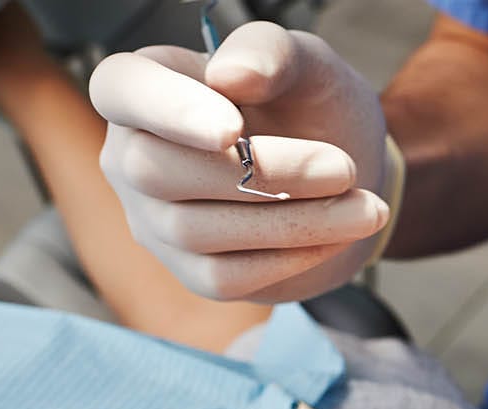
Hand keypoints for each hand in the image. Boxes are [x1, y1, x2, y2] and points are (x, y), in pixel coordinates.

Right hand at [88, 23, 390, 302]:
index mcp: (146, 87)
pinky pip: (227, 276)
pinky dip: (292, 256)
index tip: (233, 129)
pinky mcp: (192, 273)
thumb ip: (271, 52)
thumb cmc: (310, 110)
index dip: (170, 111)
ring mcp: (156, 221)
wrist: (346, 178)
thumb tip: (231, 76)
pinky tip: (340, 235)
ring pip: (197, 231)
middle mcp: (133, 157)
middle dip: (262, 173)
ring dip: (294, 220)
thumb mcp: (307, 66)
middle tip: (343, 168)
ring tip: (366, 207)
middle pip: (159, 171)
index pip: (121, 91)